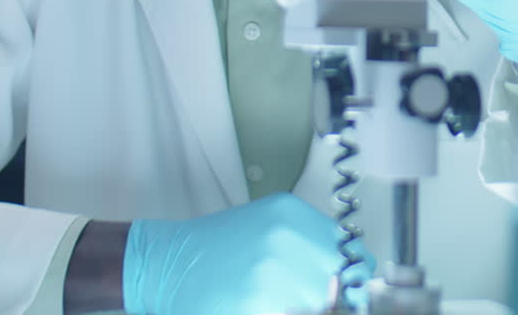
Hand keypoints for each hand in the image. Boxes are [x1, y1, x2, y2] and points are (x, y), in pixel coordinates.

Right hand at [122, 192, 372, 313]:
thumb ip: (309, 242)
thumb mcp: (270, 225)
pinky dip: (286, 310)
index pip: (351, 251)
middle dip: (330, 294)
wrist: (166, 263)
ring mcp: (271, 269)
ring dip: (306, 305)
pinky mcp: (258, 301)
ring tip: (279, 299)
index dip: (351, 275)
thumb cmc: (217, 248)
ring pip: (320, 302)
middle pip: (338, 278)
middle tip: (308, 297)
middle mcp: (285, 235)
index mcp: (291, 213)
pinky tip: (263, 305)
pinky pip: (294, 311)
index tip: (347, 287)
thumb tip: (349, 271)